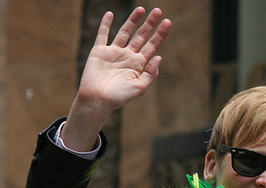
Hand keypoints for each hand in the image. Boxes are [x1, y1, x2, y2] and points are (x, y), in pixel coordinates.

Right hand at [62, 7, 170, 150]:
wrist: (98, 100)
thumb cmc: (119, 97)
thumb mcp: (140, 88)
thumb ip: (150, 73)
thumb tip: (159, 57)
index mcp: (139, 65)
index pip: (152, 46)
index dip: (160, 34)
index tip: (167, 22)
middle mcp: (128, 56)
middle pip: (141, 36)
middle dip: (150, 24)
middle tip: (158, 10)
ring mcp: (114, 53)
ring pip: (125, 32)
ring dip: (133, 20)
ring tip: (141, 9)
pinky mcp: (99, 51)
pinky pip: (103, 35)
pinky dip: (106, 24)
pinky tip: (110, 14)